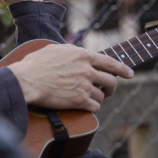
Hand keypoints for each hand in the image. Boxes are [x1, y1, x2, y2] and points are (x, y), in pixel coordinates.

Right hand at [7, 44, 133, 111]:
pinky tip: (86, 106)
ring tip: (89, 98)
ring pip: (102, 95)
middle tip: (108, 91)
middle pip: (111, 81)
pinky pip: (95, 106)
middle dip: (112, 88)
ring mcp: (84, 85)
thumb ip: (73, 51)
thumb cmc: (36, 64)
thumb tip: (82, 54)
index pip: (110, 61)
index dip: (123, 69)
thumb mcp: (57, 49)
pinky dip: (92, 107)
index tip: (130, 73)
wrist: (26, 80)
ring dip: (98, 98)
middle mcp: (87, 69)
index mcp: (83, 55)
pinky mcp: (78, 100)